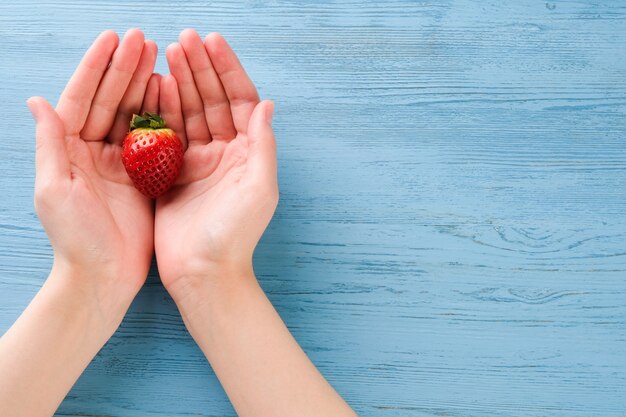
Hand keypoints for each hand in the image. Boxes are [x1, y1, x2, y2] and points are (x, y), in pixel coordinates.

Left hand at [28, 29, 158, 316]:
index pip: (81, 99)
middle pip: (109, 100)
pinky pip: (154, 139)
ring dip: (144, 85)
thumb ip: (51, 144)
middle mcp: (93, 151)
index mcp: (69, 150)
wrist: (104, 277)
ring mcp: (120, 163)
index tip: (114, 39)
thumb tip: (38, 100)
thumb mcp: (55, 191)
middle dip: (125, 68)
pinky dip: (162, 115)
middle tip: (144, 39)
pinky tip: (172, 94)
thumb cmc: (76, 239)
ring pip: (133, 114)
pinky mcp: (143, 177)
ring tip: (160, 57)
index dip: (97, 68)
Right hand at [154, 29, 277, 289]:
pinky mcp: (173, 174)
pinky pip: (167, 135)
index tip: (213, 42)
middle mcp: (225, 153)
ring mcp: (198, 162)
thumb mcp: (260, 189)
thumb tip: (268, 104)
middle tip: (184, 38)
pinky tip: (154, 87)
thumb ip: (263, 146)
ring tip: (168, 53)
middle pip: (214, 101)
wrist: (204, 272)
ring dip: (180, 83)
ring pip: (190, 113)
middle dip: (201, 69)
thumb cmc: (236, 234)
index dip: (228, 70)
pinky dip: (161, 110)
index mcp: (249, 153)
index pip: (241, 101)